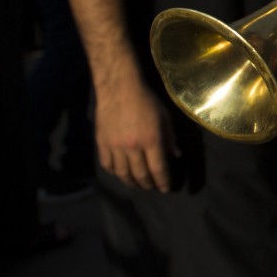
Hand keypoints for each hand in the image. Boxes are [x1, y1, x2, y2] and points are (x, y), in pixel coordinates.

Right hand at [96, 75, 176, 191]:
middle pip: (140, 175)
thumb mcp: (164, 117)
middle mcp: (133, 147)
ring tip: (138, 185)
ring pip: (123, 174)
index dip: (163, 182)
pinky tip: (121, 174)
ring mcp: (115, 146)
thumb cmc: (146, 100)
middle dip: (148, 185)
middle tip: (152, 188)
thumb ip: (170, 138)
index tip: (166, 189)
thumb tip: (175, 156)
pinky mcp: (102, 143)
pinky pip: (107, 165)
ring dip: (131, 183)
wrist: (119, 88)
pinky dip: (115, 173)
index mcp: (151, 140)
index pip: (158, 169)